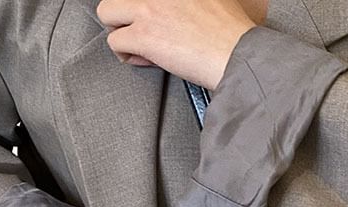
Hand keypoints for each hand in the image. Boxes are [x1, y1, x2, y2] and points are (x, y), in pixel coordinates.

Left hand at [96, 0, 260, 90]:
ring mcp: (148, 8)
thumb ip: (194, 1)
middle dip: (126, 15)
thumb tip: (182, 11)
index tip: (154, 21)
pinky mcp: (144, 36)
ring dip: (121, 31)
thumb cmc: (235, 35)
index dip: (145, 8)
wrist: (240, 56)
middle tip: (141, 31)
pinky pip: (115, 42)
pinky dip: (127, 55)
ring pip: (107, 13)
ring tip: (140, 46)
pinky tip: (146, 60)